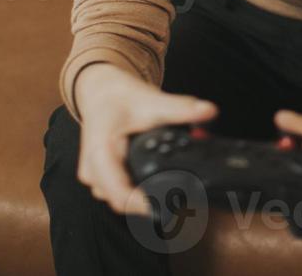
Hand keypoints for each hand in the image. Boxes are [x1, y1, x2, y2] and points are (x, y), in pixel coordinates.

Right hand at [73, 63, 217, 216]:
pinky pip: (119, 194)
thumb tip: (209, 111)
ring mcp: (95, 177)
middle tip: (182, 205)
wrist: (102, 92)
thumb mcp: (152, 101)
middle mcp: (93, 170)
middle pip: (120, 202)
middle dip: (149, 205)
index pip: (118, 193)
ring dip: (143, 201)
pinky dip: (137, 194)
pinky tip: (157, 191)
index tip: (165, 209)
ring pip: (119, 201)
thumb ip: (181, 109)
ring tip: (174, 198)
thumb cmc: (120, 97)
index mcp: (100, 153)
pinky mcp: (101, 178)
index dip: (142, 206)